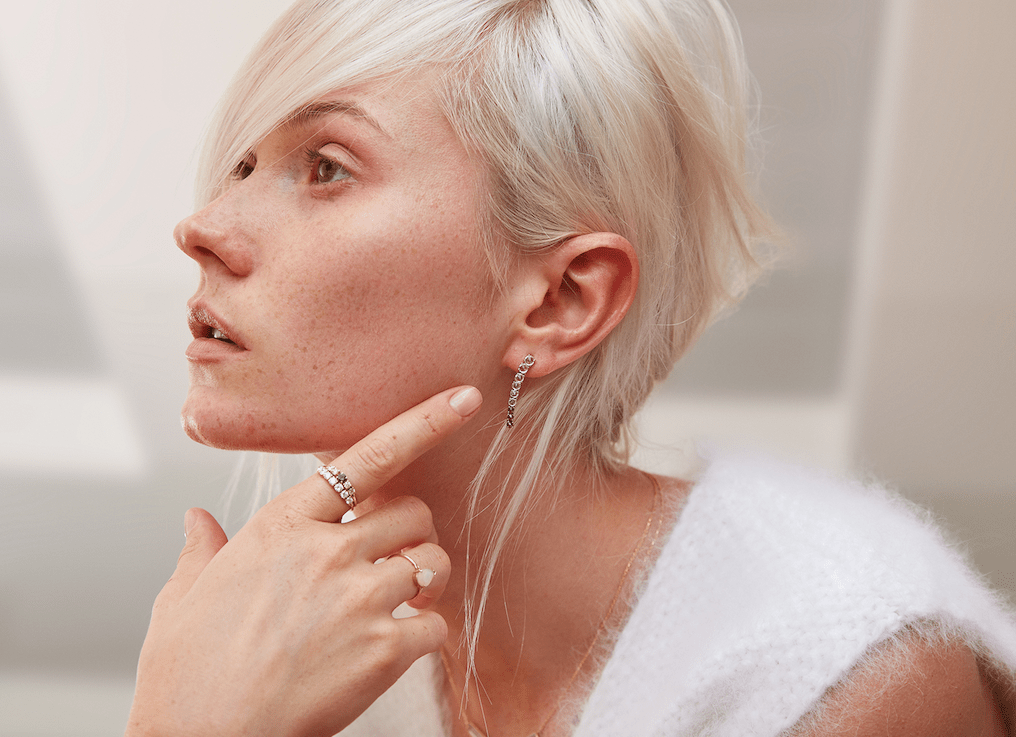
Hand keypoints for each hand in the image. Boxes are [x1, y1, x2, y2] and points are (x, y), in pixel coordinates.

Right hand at [125, 386, 482, 736]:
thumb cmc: (188, 672)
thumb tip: (196, 520)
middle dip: (412, 532)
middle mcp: (326, 551)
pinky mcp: (382, 649)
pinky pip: (436, 623)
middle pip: (412, 512)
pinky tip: (396, 646)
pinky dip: (426, 633)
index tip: (463, 398)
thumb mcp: (183, 597)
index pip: (368, 457)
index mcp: (281, 525)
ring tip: (402, 599)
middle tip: (394, 556)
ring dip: (425, 578)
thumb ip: (203, 549)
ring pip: (431, 561)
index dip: (423, 421)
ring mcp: (358, 598)